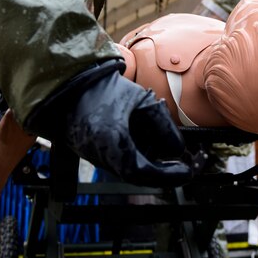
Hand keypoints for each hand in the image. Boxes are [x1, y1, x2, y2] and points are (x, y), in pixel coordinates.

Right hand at [62, 63, 191, 186]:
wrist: (73, 82)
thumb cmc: (107, 88)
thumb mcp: (143, 102)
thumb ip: (164, 126)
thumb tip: (178, 149)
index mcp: (112, 142)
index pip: (143, 172)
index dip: (167, 175)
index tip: (185, 171)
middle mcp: (99, 154)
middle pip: (135, 172)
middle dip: (159, 168)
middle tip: (179, 162)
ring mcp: (90, 154)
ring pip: (124, 167)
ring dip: (145, 158)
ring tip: (159, 141)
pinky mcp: (86, 150)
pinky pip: (113, 159)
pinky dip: (131, 153)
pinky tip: (139, 136)